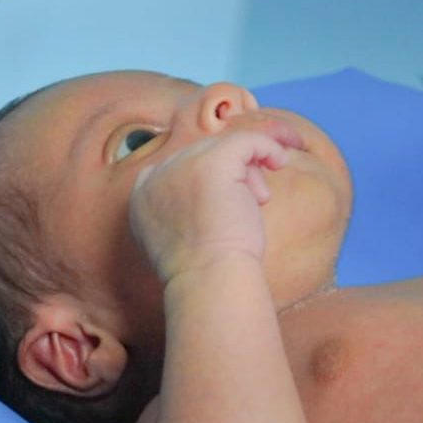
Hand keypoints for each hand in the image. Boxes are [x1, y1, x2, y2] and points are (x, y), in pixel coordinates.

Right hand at [128, 119, 302, 283]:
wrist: (209, 281)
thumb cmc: (204, 272)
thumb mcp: (180, 239)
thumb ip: (183, 211)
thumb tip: (219, 192)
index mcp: (142, 197)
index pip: (173, 167)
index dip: (202, 176)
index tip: (224, 198)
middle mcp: (157, 176)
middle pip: (201, 154)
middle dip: (230, 174)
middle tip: (252, 201)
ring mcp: (183, 165)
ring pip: (224, 147)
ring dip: (248, 169)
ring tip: (259, 199)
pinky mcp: (213, 161)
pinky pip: (247, 141)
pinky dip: (268, 148)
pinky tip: (280, 163)